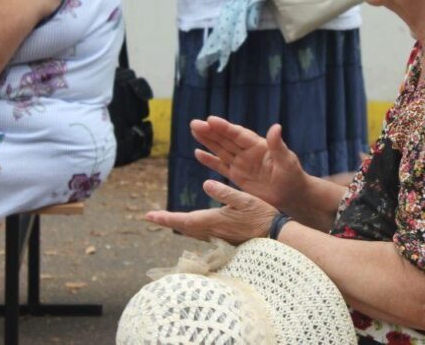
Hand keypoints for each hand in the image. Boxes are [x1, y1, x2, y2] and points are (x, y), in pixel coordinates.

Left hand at [144, 180, 276, 243]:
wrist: (275, 237)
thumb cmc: (262, 216)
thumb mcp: (245, 198)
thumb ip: (225, 191)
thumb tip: (206, 183)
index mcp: (214, 220)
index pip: (184, 220)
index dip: (166, 218)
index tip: (149, 216)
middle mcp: (212, 232)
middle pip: (183, 228)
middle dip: (167, 221)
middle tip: (151, 217)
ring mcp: (218, 238)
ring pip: (191, 232)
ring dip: (177, 225)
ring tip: (166, 219)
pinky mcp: (223, 240)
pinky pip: (200, 234)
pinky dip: (190, 229)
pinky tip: (191, 225)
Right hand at [191, 117, 306, 210]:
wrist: (292, 196)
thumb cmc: (293, 177)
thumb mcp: (287, 161)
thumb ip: (278, 145)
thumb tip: (276, 126)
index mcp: (259, 146)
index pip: (238, 134)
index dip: (224, 127)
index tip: (210, 120)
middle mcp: (247, 152)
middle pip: (226, 139)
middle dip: (210, 131)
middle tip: (194, 123)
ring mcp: (241, 164)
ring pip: (221, 150)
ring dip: (207, 141)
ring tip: (194, 130)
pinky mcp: (238, 177)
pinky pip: (221, 166)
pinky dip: (209, 160)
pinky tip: (198, 153)